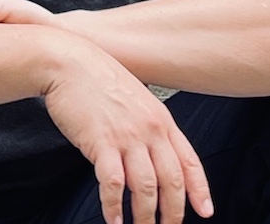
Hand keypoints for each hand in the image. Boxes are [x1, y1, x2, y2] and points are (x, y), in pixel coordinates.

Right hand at [43, 43, 212, 223]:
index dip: (199, 190)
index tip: (204, 210)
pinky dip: (114, 206)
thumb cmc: (93, 76)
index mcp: (161, 118)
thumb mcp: (133, 95)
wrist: (66, 61)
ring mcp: (126, 137)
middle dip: (172, 212)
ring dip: (144, 215)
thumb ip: (145, 123)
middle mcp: (149, 130)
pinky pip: (113, 184)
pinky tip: (113, 218)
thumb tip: (147, 150)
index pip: (189, 161)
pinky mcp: (101, 143)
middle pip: (171, 181)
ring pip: (145, 188)